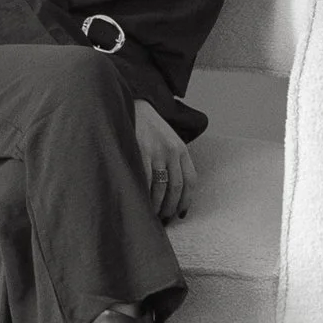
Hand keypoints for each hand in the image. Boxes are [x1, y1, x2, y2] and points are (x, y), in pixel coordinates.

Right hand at [134, 102, 196, 224]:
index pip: (190, 181)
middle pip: (176, 188)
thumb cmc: (147, 127)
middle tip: (163, 218)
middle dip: (170, 207)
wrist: (131, 103)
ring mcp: (156, 151)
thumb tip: (171, 191)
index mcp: (181, 149)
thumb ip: (171, 160)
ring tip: (151, 214)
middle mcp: (172, 150)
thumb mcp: (166, 139)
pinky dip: (144, 196)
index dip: (186, 201)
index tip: (181, 214)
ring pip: (160, 188)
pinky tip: (141, 202)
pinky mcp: (140, 151)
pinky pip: (145, 181)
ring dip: (156, 206)